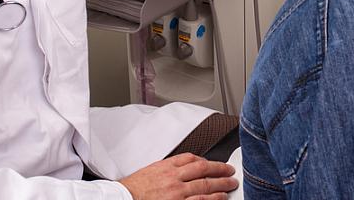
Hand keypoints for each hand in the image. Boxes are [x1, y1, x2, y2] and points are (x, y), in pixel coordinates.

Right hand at [119, 153, 238, 199]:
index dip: (207, 160)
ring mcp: (177, 193)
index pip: (192, 158)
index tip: (214, 163)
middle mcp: (174, 178)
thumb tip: (185, 168)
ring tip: (230, 185)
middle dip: (220, 170)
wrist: (124, 199)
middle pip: (203, 170)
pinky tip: (220, 198)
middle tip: (230, 171)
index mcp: (167, 166)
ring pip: (205, 186)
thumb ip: (169, 168)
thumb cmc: (135, 188)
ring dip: (221, 185)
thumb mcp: (152, 170)